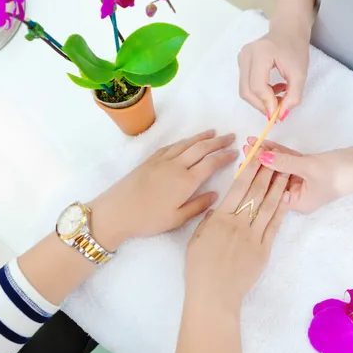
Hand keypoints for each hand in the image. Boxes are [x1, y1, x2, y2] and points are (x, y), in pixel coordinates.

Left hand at [89, 130, 236, 246]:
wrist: (116, 211)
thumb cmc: (148, 219)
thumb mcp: (177, 219)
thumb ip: (198, 206)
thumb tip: (215, 194)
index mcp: (186, 181)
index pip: (211, 164)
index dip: (225, 156)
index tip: (236, 152)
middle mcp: (176, 166)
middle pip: (201, 149)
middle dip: (217, 142)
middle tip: (230, 136)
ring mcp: (162, 161)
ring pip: (186, 144)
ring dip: (201, 137)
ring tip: (212, 133)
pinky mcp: (150, 161)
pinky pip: (171, 146)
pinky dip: (183, 141)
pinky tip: (187, 141)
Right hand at [184, 158, 289, 311]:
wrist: (214, 294)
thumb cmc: (199, 269)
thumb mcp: (196, 240)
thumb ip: (208, 222)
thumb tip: (217, 209)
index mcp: (220, 218)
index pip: (238, 188)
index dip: (249, 170)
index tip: (256, 156)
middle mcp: (238, 223)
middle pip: (256, 193)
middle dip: (266, 173)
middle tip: (276, 157)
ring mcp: (253, 236)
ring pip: (268, 206)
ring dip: (278, 187)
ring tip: (286, 172)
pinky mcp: (264, 249)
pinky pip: (274, 226)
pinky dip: (281, 210)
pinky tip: (287, 197)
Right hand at [237, 24, 309, 120]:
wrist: (288, 29)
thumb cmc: (296, 48)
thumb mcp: (300, 73)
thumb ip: (293, 95)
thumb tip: (280, 115)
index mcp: (260, 53)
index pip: (258, 86)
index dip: (267, 103)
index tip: (279, 115)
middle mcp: (246, 55)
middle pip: (247, 90)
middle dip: (262, 105)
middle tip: (278, 111)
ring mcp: (241, 58)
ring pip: (245, 90)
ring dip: (261, 100)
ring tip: (280, 96)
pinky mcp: (242, 62)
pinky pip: (247, 85)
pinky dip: (259, 93)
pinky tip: (274, 89)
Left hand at [244, 138, 352, 213]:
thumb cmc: (339, 173)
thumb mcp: (308, 167)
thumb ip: (283, 162)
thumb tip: (261, 156)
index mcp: (297, 203)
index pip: (270, 190)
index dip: (256, 176)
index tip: (244, 162)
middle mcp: (298, 195)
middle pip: (273, 178)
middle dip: (259, 163)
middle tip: (245, 149)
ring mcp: (303, 181)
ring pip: (280, 167)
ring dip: (267, 155)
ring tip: (251, 142)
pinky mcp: (308, 168)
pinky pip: (290, 160)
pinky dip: (280, 152)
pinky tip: (266, 143)